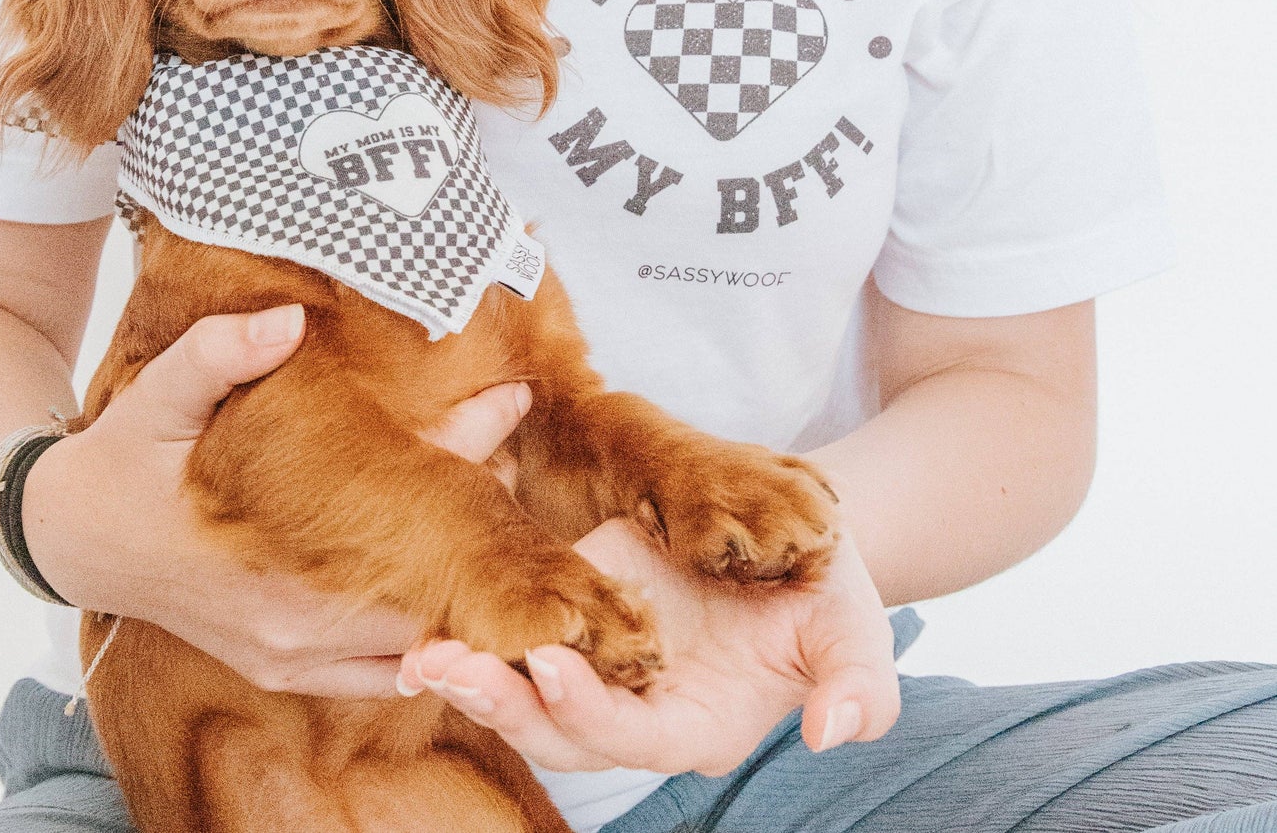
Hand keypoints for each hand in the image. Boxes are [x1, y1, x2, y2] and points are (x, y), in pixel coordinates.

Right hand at [21, 305, 530, 697]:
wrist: (71, 537)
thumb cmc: (122, 464)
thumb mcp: (156, 398)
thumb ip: (216, 356)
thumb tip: (287, 320)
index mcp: (273, 565)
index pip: (405, 526)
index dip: (468, 461)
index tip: (511, 399)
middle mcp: (294, 629)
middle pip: (428, 586)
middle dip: (487, 521)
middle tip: (520, 432)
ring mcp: (291, 658)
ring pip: (415, 638)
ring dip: (463, 582)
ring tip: (508, 500)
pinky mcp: (284, 667)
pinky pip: (381, 674)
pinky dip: (428, 636)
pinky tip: (460, 584)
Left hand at [398, 518, 900, 775]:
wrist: (791, 542)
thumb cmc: (826, 594)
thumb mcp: (854, 633)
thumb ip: (856, 687)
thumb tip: (836, 733)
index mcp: (695, 723)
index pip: (631, 735)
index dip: (589, 709)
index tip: (550, 667)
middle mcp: (637, 704)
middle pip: (558, 728)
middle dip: (501, 702)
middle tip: (444, 669)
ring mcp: (605, 656)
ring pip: (527, 688)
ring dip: (475, 673)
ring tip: (421, 653)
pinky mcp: (582, 601)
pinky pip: (523, 627)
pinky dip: (481, 627)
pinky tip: (434, 615)